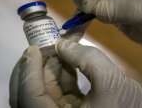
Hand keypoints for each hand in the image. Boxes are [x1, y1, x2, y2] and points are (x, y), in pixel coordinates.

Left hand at [9, 39, 141, 107]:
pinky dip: (62, 74)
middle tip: (45, 44)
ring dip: (51, 67)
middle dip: (38, 66)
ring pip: (45, 90)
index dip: (29, 71)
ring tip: (59, 46)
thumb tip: (63, 43)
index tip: (33, 48)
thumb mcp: (112, 82)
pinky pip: (59, 92)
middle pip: (32, 93)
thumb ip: (87, 58)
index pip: (30, 98)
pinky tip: (68, 58)